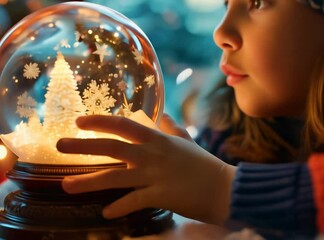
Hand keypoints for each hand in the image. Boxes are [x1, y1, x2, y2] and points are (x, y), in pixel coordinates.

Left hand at [56, 114, 235, 224]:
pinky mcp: (160, 195)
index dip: (100, 121)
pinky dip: (118, 208)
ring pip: (115, 177)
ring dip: (88, 181)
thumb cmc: (203, 164)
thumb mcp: (186, 140)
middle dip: (83, 146)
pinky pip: (133, 201)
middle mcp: (151, 154)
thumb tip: (163, 115)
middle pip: (111, 147)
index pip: (123, 125)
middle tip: (60, 145)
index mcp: (157, 139)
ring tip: (65, 184)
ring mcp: (155, 175)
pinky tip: (105, 213)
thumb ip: (172, 127)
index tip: (80, 122)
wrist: (224, 187)